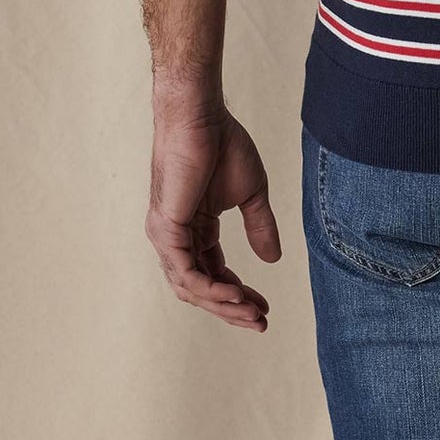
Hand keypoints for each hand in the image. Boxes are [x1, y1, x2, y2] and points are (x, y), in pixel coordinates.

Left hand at [144, 98, 280, 331]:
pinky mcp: (165, 230)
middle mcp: (176, 239)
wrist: (202, 117)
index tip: (264, 306)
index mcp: (195, 230)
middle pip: (202, 288)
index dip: (238, 293)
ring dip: (223, 304)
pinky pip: (186, 272)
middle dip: (232, 309)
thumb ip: (260, 226)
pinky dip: (210, 288)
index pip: (214, 273)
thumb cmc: (223, 144)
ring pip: (191, 288)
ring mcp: (167, 237)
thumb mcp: (251, 192)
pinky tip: (235, 294)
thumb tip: (273, 260)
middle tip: (260, 322)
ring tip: (252, 313)